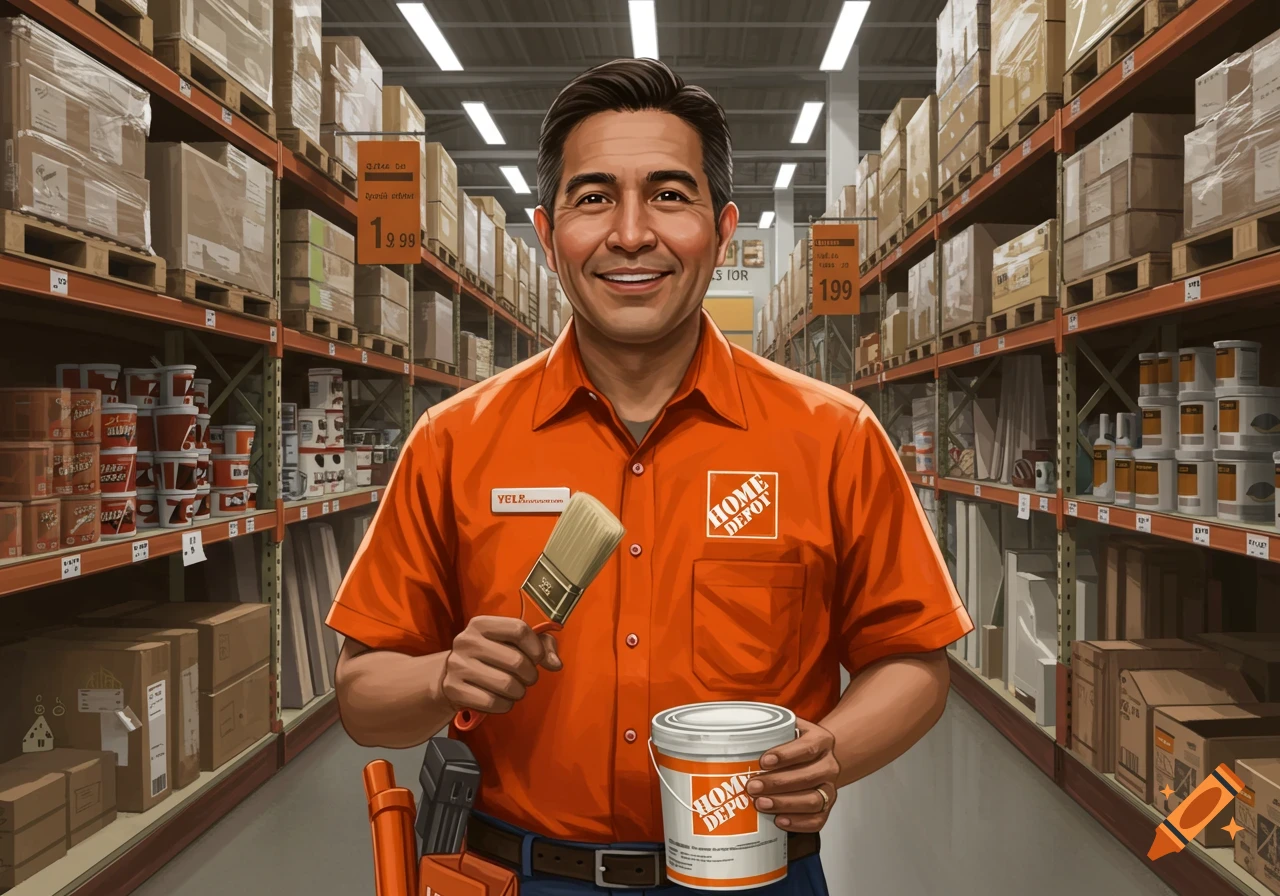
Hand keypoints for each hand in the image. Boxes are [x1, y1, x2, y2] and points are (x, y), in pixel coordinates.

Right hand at [440, 616, 561, 716]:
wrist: (449, 675)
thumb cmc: (489, 656)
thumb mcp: (510, 643)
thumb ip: (541, 645)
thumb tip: (556, 663)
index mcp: (481, 624)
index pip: (519, 629)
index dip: (536, 647)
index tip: (538, 658)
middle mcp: (467, 641)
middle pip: (517, 660)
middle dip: (530, 675)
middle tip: (527, 678)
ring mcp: (458, 666)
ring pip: (507, 684)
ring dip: (519, 691)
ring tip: (515, 689)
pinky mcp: (453, 689)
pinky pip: (492, 702)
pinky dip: (504, 705)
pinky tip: (501, 699)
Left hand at [747, 718, 839, 832]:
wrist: (817, 758)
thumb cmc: (795, 745)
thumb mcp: (787, 729)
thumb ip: (769, 729)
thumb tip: (738, 731)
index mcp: (821, 741)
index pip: (807, 748)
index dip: (785, 756)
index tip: (763, 762)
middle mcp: (829, 765)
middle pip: (808, 777)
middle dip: (777, 783)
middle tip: (752, 787)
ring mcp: (830, 788)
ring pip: (814, 800)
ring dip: (785, 804)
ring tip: (761, 804)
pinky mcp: (827, 808)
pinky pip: (817, 820)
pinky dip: (798, 823)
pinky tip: (779, 820)